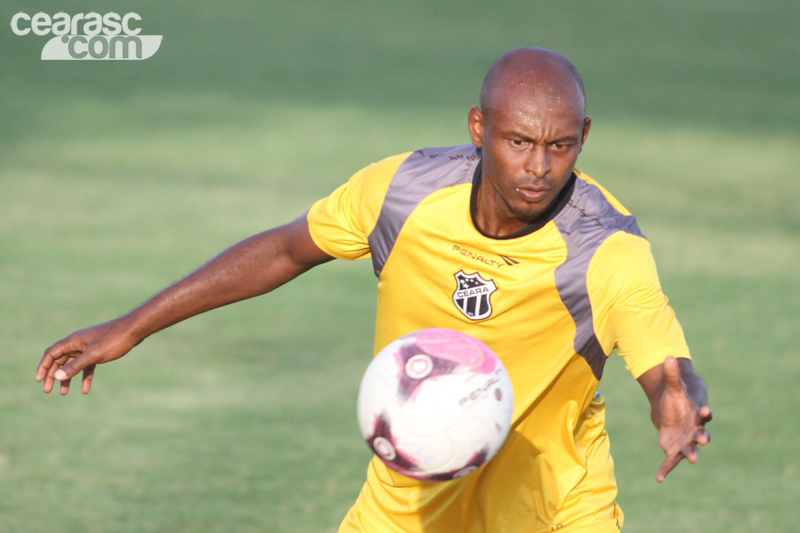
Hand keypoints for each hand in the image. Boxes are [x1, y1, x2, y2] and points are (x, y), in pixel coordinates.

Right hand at [35, 319, 136, 394]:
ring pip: (73, 364)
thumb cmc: (113, 340)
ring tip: (63, 393)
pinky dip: (84, 377)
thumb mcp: (93, 355)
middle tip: (48, 390)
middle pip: (60, 360)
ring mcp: (88, 348)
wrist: (134, 330)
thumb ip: (75, 365)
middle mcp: (78, 344)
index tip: (39, 380)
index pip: (51, 353)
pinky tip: (85, 390)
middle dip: (53, 375)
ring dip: (67, 378)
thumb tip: (57, 376)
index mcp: (73, 341)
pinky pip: (87, 366)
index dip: (44, 366)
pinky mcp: (98, 352)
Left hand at [655, 356, 711, 481]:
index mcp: (697, 414)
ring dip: (691, 454)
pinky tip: (659, 479)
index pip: (704, 413)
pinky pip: (671, 462)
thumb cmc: (676, 399)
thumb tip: (667, 356)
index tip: (705, 410)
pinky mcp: (676, 450)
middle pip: (702, 434)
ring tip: (692, 459)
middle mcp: (696, 430)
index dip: (704, 412)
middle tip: (703, 439)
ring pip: (691, 449)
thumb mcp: (673, 387)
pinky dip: (665, 470)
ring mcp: (687, 442)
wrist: (672, 413)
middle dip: (703, 437)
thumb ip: (671, 374)